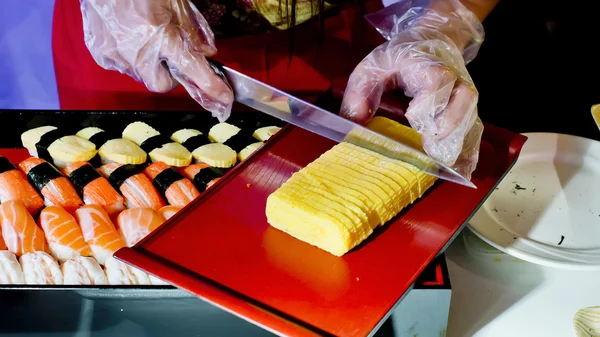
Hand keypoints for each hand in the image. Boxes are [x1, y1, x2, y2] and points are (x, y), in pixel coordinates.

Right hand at [80, 0, 233, 120]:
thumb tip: (206, 52)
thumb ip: (193, 30)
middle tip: (172, 56)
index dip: (211, 85)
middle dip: (171, 75)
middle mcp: (136, 50)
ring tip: (147, 38)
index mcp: (159, 34)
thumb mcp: (176, 2)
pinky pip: (122, 67)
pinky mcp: (100, 53)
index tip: (224, 97)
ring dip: (151, 65)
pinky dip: (130, 58)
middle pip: (162, 84)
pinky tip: (130, 37)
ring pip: (142, 76)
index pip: (192, 69)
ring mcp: (115, 54)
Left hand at [340, 0, 484, 178]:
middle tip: (430, 150)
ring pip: (471, 119)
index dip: (428, 100)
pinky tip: (460, 172)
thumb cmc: (401, 57)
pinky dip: (469, 153)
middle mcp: (454, 80)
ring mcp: (464, 97)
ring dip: (459, 145)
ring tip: (443, 167)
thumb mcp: (373, 65)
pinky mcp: (467, 112)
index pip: (438, 80)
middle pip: (463, 101)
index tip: (412, 116)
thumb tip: (353, 121)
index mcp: (429, 65)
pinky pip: (474, 133)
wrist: (435, 40)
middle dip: (448, 127)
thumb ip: (360, 91)